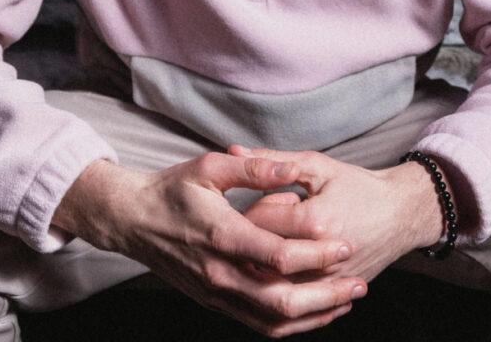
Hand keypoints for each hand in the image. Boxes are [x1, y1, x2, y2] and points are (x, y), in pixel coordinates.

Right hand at [53, 155, 367, 335]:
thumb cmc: (171, 188)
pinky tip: (312, 311)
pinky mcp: (214, 302)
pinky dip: (289, 323)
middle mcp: (219, 273)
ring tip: (345, 302)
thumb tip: (291, 168)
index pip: (278, 256)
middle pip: (280, 300)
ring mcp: (216, 293)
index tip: (345, 245)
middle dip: (326, 295)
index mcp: (221, 235)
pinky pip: (257, 323)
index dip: (317, 254)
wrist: (131, 220)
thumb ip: (254, 167)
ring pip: (271, 321)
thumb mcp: (210, 166)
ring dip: (313, 316)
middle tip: (359, 284)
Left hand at [229, 146, 445, 283]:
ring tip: (275, 244)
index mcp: (314, 220)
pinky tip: (284, 268)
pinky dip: (281, 286)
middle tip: (268, 223)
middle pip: (261, 254)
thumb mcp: (317, 165)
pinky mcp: (333, 295)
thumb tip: (233, 149)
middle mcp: (320, 257)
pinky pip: (294, 300)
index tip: (267, 200)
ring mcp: (328, 281)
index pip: (257, 220)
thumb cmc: (358, 185)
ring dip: (264, 264)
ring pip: (273, 282)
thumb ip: (272, 160)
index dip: (254, 207)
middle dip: (255, 237)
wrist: (401, 214)